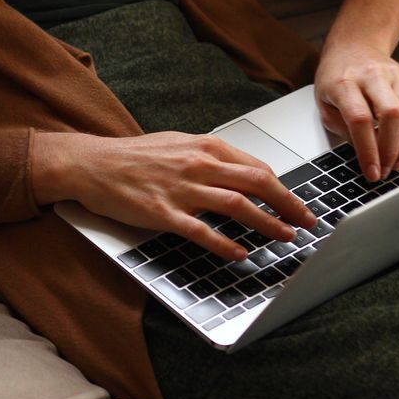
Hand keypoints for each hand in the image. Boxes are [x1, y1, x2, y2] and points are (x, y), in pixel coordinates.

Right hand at [33, 131, 317, 260]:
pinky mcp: (163, 212)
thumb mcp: (177, 145)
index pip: (257, 167)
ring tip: (285, 237)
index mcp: (204, 146)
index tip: (298, 204)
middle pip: (257, 183)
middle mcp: (197, 164)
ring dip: (267, 223)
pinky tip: (240, 253)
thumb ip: (210, 158)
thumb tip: (243, 173)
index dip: (283, 188)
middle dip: (288, 204)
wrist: (92, 163)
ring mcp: (181, 189)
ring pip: (237, 205)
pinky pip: (202, 230)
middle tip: (307, 221)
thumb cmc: (133, 157)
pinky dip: (225, 243)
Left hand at [314, 43, 398, 180]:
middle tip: (386, 171)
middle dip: (390, 149)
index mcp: (345, 82)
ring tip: (397, 164)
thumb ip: (341, 127)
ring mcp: (396, 76)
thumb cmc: (336, 78)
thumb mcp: (323, 102)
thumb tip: (364, 154)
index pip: (360, 119)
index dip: (367, 149)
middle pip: (392, 114)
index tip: (371, 171)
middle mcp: (374, 76)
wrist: (353, 47)